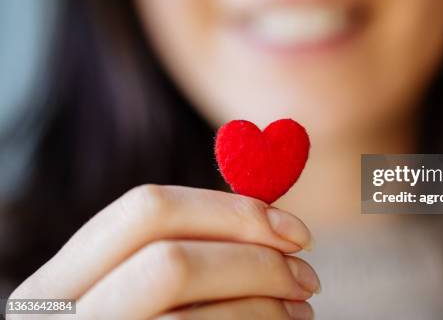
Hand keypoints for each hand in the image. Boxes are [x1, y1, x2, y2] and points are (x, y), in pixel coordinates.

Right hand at [8, 185, 317, 318]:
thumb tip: (271, 216)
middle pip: (171, 259)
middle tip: (308, 275)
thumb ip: (188, 250)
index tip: (294, 231)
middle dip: (255, 261)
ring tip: (300, 309)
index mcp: (58, 283)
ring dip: (265, 306)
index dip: (232, 211)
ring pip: (193, 316)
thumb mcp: (141, 294)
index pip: (146, 209)